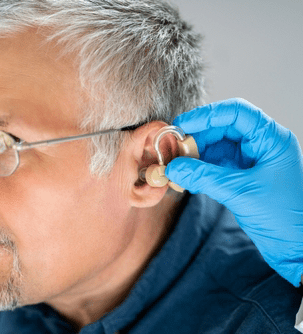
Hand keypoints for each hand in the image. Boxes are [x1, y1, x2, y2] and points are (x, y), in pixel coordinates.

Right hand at [165, 98, 302, 285]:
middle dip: (196, 137)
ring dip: (195, 154)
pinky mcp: (242, 176)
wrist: (296, 248)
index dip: (207, 115)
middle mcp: (261, 145)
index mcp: (271, 139)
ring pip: (217, 146)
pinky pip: (215, 164)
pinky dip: (199, 169)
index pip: (236, 113)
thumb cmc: (284, 218)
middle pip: (222, 128)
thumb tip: (174, 167)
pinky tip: (186, 176)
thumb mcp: (239, 192)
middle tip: (173, 148)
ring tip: (177, 164)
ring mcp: (251, 160)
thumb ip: (203, 177)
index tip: (182, 124)